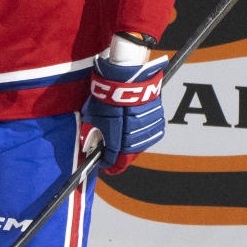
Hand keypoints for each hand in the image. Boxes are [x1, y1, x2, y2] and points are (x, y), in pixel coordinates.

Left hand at [80, 53, 167, 174]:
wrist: (126, 79)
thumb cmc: (106, 95)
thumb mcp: (92, 115)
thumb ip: (92, 132)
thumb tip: (89, 143)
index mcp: (117, 140)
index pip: (113, 161)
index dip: (107, 165)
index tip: (104, 167)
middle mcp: (134, 139)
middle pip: (127, 156)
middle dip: (118, 157)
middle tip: (111, 156)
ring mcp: (147, 131)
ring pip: (139, 146)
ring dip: (130, 146)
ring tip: (121, 141)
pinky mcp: (157, 122)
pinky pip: (149, 135)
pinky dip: (141, 135)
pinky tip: (133, 130)